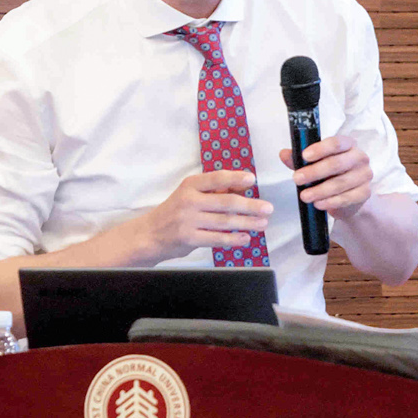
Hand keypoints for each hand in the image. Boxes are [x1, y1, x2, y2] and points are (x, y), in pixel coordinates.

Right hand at [144, 170, 272, 259]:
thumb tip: (241, 189)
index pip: (216, 179)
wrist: (150, 234)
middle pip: (226, 202)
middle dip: (250, 206)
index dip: (235, 178)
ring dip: (247, 222)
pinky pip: (217, 239)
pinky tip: (246, 238)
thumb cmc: (175, 211)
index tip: (252, 180)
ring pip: (225, 221)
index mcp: (190, 185)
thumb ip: (212, 191)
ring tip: (262, 223)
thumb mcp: (189, 194)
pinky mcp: (189, 239)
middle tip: (268, 208)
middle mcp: (189, 201)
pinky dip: (234, 239)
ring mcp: (188, 221)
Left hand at [281, 135, 372, 218]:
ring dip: (319, 191)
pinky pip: (346, 198)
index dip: (320, 149)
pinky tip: (318, 204)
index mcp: (348, 144)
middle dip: (314, 172)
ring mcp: (364, 175)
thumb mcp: (315, 164)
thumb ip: (300, 158)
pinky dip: (330, 202)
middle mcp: (360, 157)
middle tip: (297, 179)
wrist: (350, 197)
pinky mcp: (365, 192)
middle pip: (336, 164)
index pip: (336, 142)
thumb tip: (284, 154)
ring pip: (340, 183)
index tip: (304, 156)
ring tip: (304, 196)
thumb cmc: (332, 175)